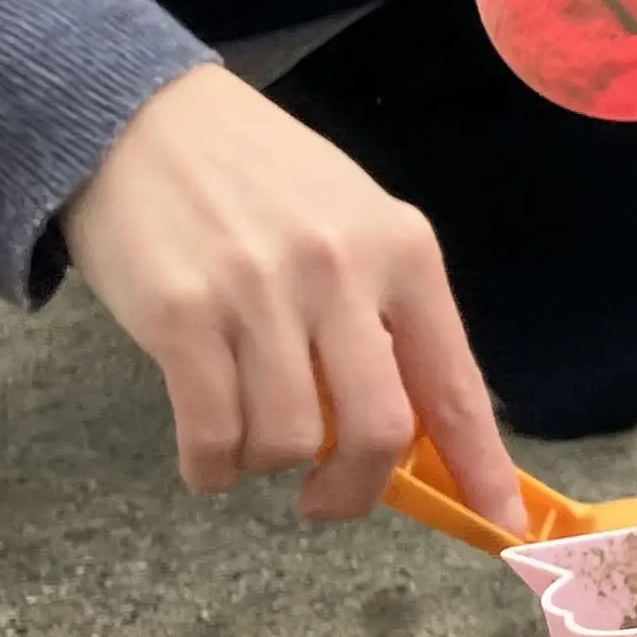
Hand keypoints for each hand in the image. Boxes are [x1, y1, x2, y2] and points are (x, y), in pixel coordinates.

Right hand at [61, 64, 525, 528]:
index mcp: (403, 251)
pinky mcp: (182, 316)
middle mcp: (342, 272)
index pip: (454, 383)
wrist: (136, 115)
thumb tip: (418, 429)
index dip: (479, 463)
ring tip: (249, 439)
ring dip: (269, 466)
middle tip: (328, 500)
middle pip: (380, 430)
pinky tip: (208, 457)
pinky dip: (213, 468)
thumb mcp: (352, 220)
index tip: (500, 520)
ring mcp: (260, 294)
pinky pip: (213, 434)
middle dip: (357, 490)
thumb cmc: (256, 178)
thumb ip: (388, 313)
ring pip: (291, 440)